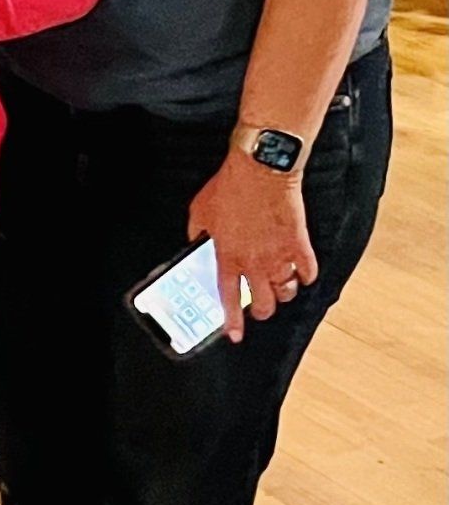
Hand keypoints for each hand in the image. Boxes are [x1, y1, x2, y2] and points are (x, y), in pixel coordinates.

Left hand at [188, 156, 316, 341]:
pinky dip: (305, 275)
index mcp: (227, 256)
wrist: (260, 170)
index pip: (228, 298)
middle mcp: (255, 263)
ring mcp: (280, 256)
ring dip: (283, 293)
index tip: (236, 334)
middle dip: (262, 310)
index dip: (232, 320)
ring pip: (287, 292)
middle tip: (259, 306)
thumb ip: (198, 234)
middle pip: (264, 304)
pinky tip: (299, 270)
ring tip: (278, 286)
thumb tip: (197, 245)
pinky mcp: (300, 245)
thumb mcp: (199, 211)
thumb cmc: (228, 188)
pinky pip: (308, 272)